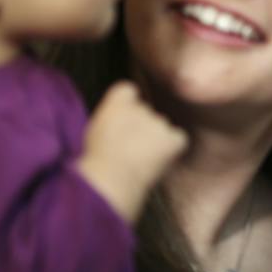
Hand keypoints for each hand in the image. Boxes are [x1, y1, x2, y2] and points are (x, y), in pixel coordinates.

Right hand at [78, 80, 187, 222]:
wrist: (110, 179)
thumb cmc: (96, 160)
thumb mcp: (93, 130)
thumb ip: (110, 117)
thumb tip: (119, 121)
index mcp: (117, 100)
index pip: (128, 91)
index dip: (126, 106)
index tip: (121, 121)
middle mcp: (142, 106)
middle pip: (145, 111)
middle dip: (140, 126)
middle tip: (128, 147)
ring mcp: (159, 122)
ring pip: (161, 126)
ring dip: (155, 138)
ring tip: (139, 159)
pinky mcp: (173, 138)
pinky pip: (178, 139)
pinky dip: (172, 147)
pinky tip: (159, 159)